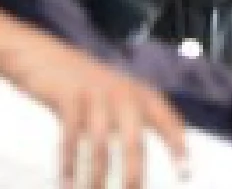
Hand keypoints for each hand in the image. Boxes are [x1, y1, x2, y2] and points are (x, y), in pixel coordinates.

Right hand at [0, 18, 188, 188]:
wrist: (45, 57)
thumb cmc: (87, 86)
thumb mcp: (118, 97)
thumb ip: (134, 121)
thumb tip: (144, 161)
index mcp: (140, 94)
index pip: (167, 121)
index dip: (177, 147)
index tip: (185, 173)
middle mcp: (122, 93)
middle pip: (133, 140)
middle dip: (134, 173)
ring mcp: (95, 94)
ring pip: (100, 144)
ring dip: (97, 175)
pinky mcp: (69, 97)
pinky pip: (70, 136)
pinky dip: (69, 163)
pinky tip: (67, 183)